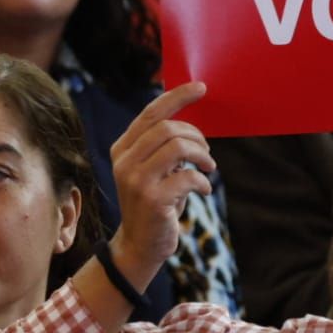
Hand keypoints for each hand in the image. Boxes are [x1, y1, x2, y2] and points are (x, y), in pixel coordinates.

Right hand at [106, 83, 215, 291]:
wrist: (140, 245)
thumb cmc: (155, 202)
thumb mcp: (154, 170)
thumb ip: (163, 146)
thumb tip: (191, 124)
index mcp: (123, 149)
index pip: (150, 113)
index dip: (177, 97)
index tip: (201, 87)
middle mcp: (124, 162)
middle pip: (167, 128)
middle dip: (196, 136)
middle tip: (206, 152)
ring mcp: (135, 180)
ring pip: (177, 147)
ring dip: (202, 155)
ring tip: (209, 167)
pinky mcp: (152, 199)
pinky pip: (187, 176)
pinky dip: (203, 181)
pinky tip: (204, 189)